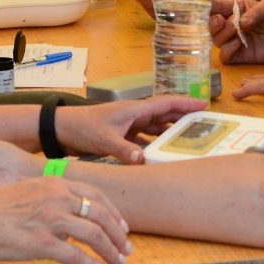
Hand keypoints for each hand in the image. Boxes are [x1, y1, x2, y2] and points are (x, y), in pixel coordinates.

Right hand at [0, 176, 130, 263]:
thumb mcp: (29, 193)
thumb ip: (52, 201)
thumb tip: (69, 222)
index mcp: (55, 184)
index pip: (95, 194)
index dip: (113, 211)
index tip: (122, 225)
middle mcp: (58, 198)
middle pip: (101, 214)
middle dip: (118, 233)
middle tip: (126, 247)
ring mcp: (52, 220)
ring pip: (94, 235)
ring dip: (111, 250)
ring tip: (119, 262)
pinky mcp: (43, 243)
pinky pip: (77, 256)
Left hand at [57, 96, 207, 162]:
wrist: (60, 129)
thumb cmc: (81, 128)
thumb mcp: (104, 140)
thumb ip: (124, 150)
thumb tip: (143, 160)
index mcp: (133, 109)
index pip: (165, 104)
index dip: (185, 104)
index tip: (203, 105)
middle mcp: (133, 114)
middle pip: (163, 113)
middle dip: (182, 116)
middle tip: (202, 122)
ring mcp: (126, 124)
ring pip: (154, 125)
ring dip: (169, 130)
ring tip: (186, 137)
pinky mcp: (119, 134)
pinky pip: (142, 137)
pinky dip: (152, 143)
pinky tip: (158, 153)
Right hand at [208, 0, 263, 64]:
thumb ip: (254, 13)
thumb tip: (239, 24)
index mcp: (237, 9)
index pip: (215, 7)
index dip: (207, 8)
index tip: (204, 8)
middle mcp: (233, 24)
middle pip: (211, 26)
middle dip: (212, 23)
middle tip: (221, 21)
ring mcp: (236, 41)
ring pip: (216, 41)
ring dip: (222, 35)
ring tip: (236, 31)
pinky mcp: (242, 56)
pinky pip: (225, 56)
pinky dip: (227, 50)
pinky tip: (238, 44)